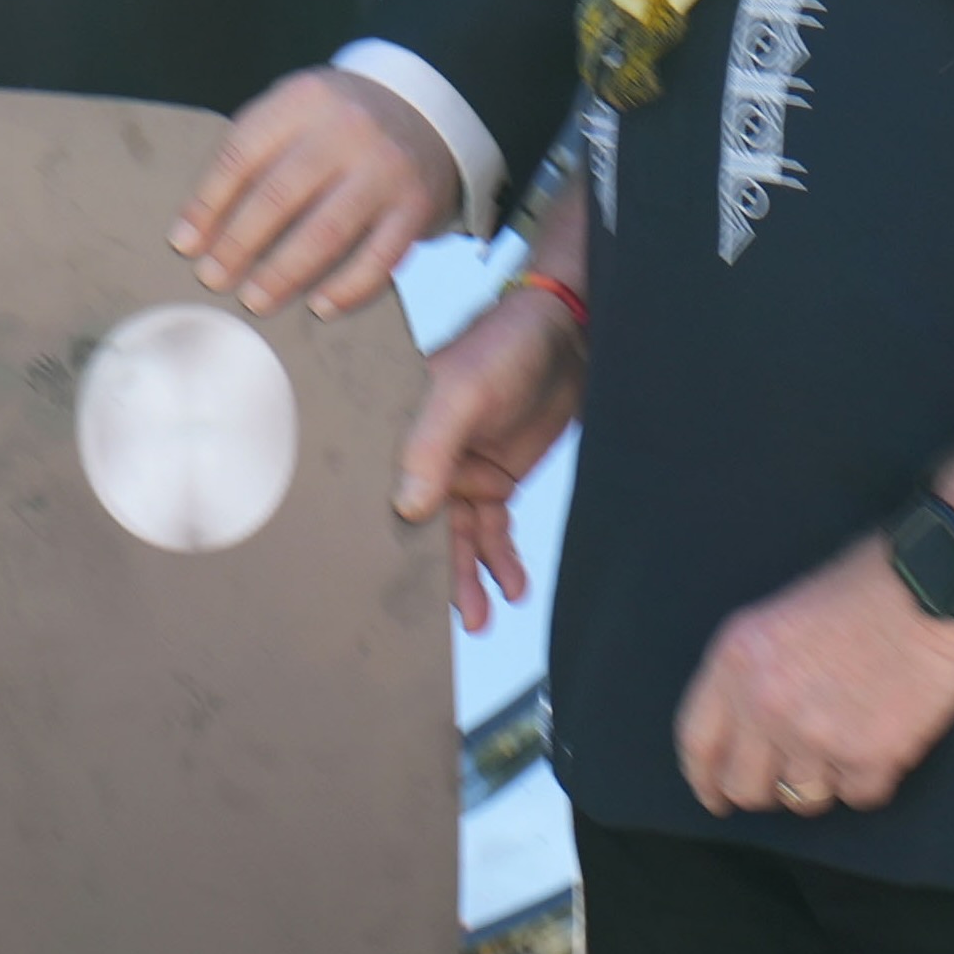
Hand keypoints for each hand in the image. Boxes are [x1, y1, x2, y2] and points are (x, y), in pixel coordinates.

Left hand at [172, 64, 461, 315]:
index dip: (207, 205)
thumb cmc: (335, 125)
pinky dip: (348, 289)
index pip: (241, 155)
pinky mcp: (417, 206)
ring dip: (284, 273)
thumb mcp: (292, 116)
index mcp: (303, 100)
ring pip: (326, 231)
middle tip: (213, 279)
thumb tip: (193, 233)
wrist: (425, 111)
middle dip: (238, 244)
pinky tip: (319, 308)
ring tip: (255, 300)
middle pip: (279, 195)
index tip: (184, 246)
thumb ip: (248, 158)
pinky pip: (379, 258)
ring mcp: (385, 168)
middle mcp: (347, 129)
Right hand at [391, 279, 585, 632]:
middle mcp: (425, 460)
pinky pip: (493, 530)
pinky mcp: (496, 480)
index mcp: (400, 436)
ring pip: (460, 538)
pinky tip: (512, 587)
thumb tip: (407, 508)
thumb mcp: (462, 394)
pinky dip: (501, 559)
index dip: (389, 543)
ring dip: (472, 576)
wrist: (568, 332)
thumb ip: (430, 448)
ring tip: (482, 617)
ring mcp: (461, 472)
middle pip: (425, 529)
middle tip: (456, 620)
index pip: (386, 498)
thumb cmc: (505, 347)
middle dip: (440, 576)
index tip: (393, 589)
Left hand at [673, 534, 953, 817]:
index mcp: (735, 661)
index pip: (697, 743)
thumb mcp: (776, 618)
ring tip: (848, 743)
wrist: (934, 587)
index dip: (704, 780)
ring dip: (824, 783)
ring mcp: (814, 732)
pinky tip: (883, 744)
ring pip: (803, 799)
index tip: (715, 798)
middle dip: (766, 790)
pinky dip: (871, 780)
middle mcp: (764, 702)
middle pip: (745, 786)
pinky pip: (860, 796)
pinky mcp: (869, 754)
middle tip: (790, 779)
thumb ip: (749, 674)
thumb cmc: (862, 591)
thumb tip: (742, 733)